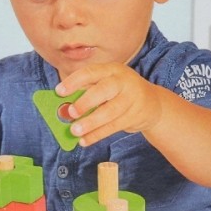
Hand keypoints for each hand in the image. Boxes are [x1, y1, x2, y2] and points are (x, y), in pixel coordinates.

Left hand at [56, 63, 170, 147]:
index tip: (59, 91)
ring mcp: (132, 98)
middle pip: (104, 89)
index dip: (74, 81)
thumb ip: (85, 94)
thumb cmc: (118, 94)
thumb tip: (63, 109)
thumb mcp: (105, 86)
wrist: (151, 103)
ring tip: (74, 131)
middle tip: (71, 112)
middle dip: (86, 101)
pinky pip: (114, 126)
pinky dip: (97, 134)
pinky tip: (84, 140)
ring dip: (91, 122)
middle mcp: (123, 81)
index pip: (91, 72)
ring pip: (110, 111)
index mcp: (111, 70)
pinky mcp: (135, 115)